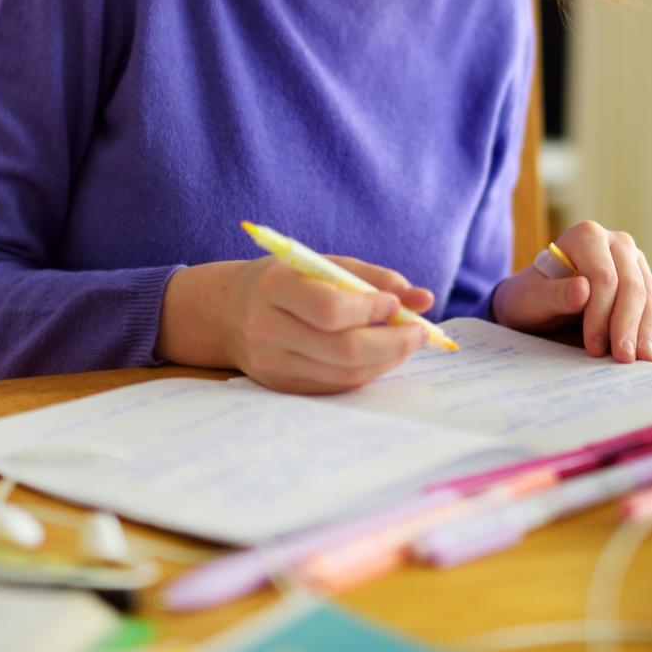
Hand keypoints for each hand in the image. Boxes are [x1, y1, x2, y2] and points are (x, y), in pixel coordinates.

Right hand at [220, 255, 436, 394]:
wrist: (227, 311)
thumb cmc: (286, 280)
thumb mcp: (321, 264)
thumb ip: (373, 277)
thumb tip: (425, 299)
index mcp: (275, 287)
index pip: (329, 308)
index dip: (370, 309)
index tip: (397, 303)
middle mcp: (267, 329)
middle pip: (342, 349)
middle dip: (392, 343)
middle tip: (421, 332)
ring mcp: (272, 365)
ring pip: (344, 375)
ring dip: (386, 360)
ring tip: (405, 343)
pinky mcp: (281, 387)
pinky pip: (335, 388)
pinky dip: (367, 373)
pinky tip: (380, 357)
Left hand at [490, 220, 651, 361]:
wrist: (538, 299)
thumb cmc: (532, 297)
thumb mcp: (532, 298)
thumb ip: (554, 294)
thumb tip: (583, 289)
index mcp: (586, 236)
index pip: (603, 277)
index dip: (601, 314)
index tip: (594, 347)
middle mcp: (616, 242)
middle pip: (631, 286)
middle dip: (628, 325)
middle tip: (624, 358)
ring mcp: (634, 261)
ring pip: (649, 296)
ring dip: (648, 330)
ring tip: (643, 358)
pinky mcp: (645, 280)